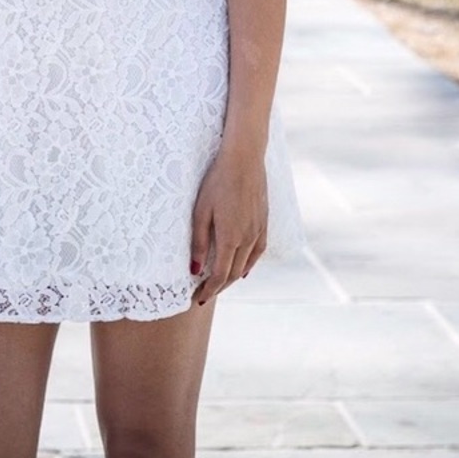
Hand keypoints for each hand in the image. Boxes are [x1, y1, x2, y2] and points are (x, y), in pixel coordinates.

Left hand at [189, 149, 267, 305]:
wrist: (244, 159)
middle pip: (233, 274)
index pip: (220, 275)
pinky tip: (243, 268)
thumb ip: (198, 242)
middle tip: (204, 294)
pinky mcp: (264, 222)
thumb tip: (194, 270)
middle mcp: (247, 239)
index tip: (197, 298)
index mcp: (230, 238)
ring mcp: (258, 231)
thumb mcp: (201, 211)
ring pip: (247, 265)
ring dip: (233, 278)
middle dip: (219, 287)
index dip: (208, 290)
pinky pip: (258, 252)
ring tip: (219, 284)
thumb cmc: (217, 181)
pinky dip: (249, 265)